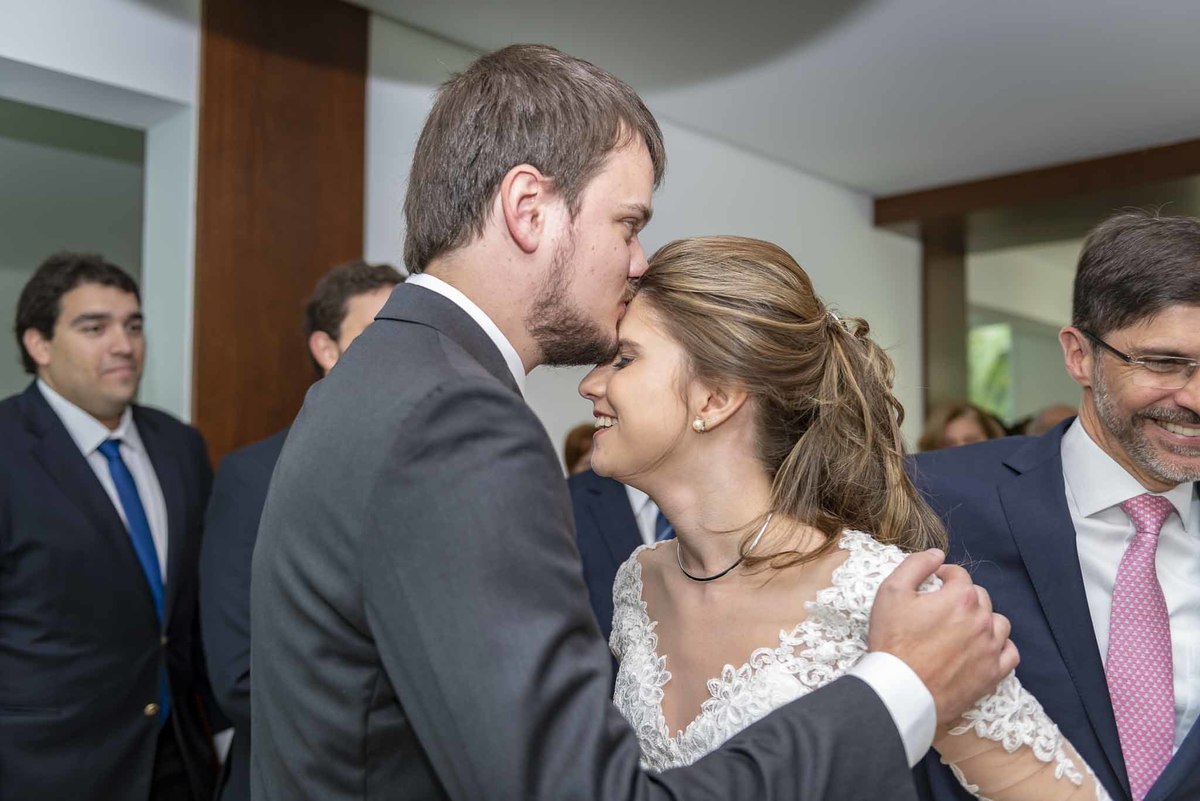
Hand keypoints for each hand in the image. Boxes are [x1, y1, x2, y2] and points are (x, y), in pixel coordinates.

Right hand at [868, 549, 1018, 726]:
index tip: (934, 582)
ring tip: (963, 627)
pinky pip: (1009, 653)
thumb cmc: (893, 641)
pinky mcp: (993, 674)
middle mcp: (982, 620)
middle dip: (962, 597)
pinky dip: (999, 646)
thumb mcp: (891, 592)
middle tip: (941, 608)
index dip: (944, 575)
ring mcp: (991, 648)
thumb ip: (916, 565)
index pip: (959, 575)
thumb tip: (937, 553)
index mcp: (961, 598)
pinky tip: (982, 647)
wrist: (901, 690)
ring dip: (983, 619)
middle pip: (980, 597)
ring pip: (998, 622)